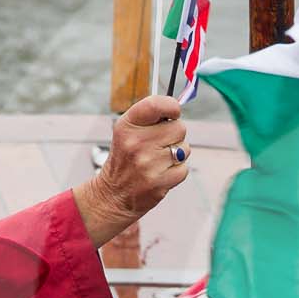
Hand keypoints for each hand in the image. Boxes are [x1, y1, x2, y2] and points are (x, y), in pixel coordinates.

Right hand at [74, 96, 190, 246]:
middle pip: (179, 127)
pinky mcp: (158, 182)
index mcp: (127, 126)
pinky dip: (176, 171)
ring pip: (184, 149)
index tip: (173, 112)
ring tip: (158, 160)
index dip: (172, 107)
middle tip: (160, 144)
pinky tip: (160, 173)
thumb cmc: (126, 158)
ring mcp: (147, 164)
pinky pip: (183, 168)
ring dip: (176, 154)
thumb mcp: (127, 131)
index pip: (156, 104)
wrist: (114, 193)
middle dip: (174, 135)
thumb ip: (150, 117)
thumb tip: (178, 106)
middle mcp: (136, 143)